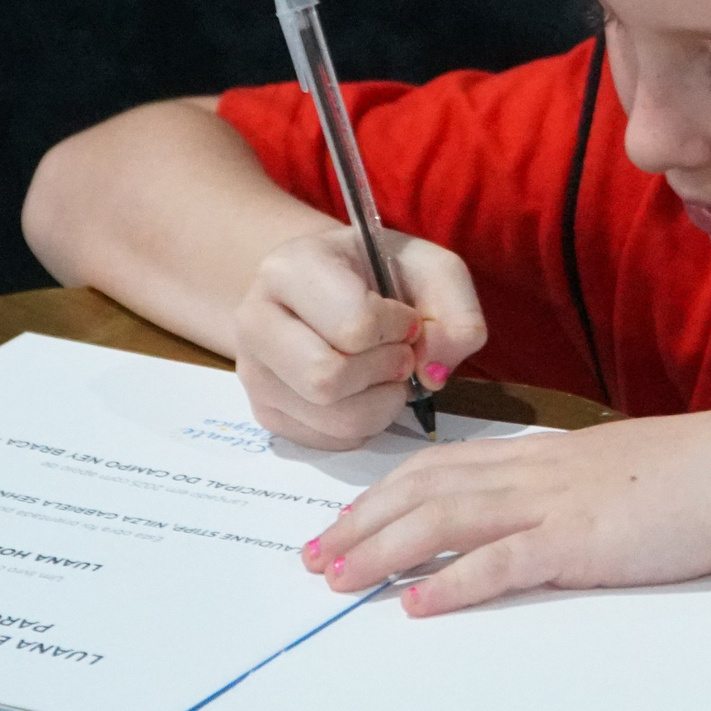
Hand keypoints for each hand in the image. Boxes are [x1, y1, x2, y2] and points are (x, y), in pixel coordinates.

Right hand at [231, 227, 487, 450]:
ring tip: (386, 372)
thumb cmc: (380, 273)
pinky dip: (364, 423)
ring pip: (331, 418)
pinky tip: (365, 390)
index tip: (405, 317)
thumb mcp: (432, 269)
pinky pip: (328, 440)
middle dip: (384, 370)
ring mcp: (253, 373)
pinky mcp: (265, 413)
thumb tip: (434, 374)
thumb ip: (457, 313)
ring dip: (381, 402)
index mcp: (289, 269)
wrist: (327, 285)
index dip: (397, 329)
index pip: (353, 326)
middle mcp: (255, 320)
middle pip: (327, 379)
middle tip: (400, 352)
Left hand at [298, 406, 710, 613]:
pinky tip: (416, 602)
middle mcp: (537, 470)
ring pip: (446, 518)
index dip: (386, 492)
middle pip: (426, 487)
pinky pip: (502, 561)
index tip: (346, 519)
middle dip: (362, 522)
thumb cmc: (700, 473)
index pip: (443, 465)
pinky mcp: (581, 540)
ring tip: (338, 577)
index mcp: (545, 454)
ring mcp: (556, 502)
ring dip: (383, 549)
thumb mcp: (619, 472)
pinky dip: (452, 582)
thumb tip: (541, 514)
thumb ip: (571, 487)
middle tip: (313, 555)